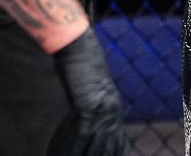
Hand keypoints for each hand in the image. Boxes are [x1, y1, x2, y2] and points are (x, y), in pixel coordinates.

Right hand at [49, 27, 124, 155]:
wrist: (77, 45)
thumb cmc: (80, 62)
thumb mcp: (90, 88)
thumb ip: (90, 104)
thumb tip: (82, 116)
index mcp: (114, 108)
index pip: (117, 142)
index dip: (111, 154)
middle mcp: (112, 111)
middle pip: (107, 147)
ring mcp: (102, 110)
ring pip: (95, 145)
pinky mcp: (88, 106)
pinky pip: (82, 134)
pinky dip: (74, 148)